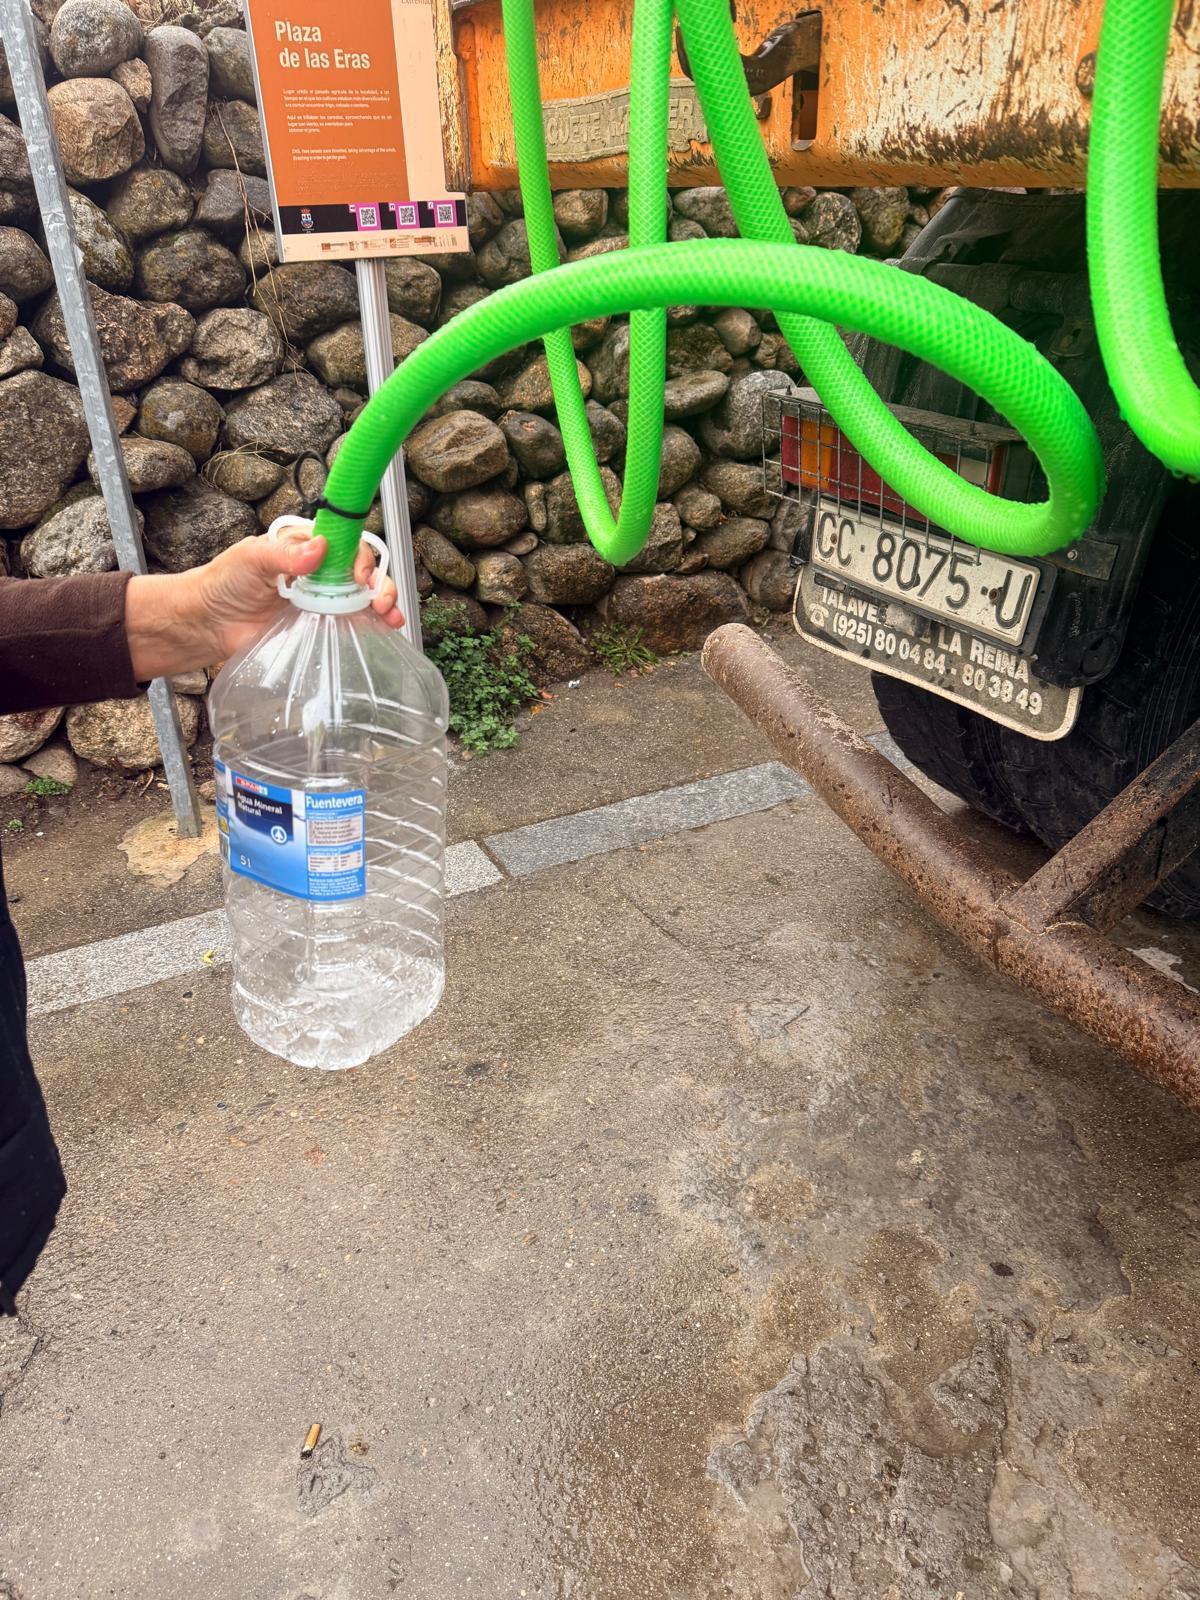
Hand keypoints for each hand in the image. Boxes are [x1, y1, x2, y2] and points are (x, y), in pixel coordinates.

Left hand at [125, 530, 404, 681]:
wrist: (207, 623)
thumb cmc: (224, 583)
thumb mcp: (252, 558)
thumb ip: (285, 555)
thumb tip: (320, 548)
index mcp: (306, 547)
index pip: (345, 543)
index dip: (359, 556)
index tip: (358, 575)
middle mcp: (320, 571)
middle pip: (362, 569)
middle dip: (378, 581)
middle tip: (376, 598)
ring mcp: (323, 599)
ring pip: (363, 595)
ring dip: (382, 601)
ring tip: (388, 615)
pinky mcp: (321, 626)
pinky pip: (353, 622)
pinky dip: (374, 623)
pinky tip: (387, 626)